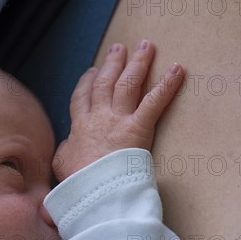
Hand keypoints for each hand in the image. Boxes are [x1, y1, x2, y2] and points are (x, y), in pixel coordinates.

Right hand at [53, 40, 184, 181]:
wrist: (94, 192)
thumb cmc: (79, 184)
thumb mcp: (62, 167)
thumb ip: (65, 153)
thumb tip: (67, 148)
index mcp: (80, 127)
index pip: (81, 98)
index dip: (86, 83)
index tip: (90, 72)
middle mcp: (99, 117)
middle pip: (105, 83)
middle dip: (112, 64)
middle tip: (119, 49)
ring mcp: (118, 120)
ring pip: (127, 84)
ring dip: (137, 63)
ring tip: (145, 47)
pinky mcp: (139, 127)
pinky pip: (155, 101)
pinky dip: (168, 84)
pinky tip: (178, 69)